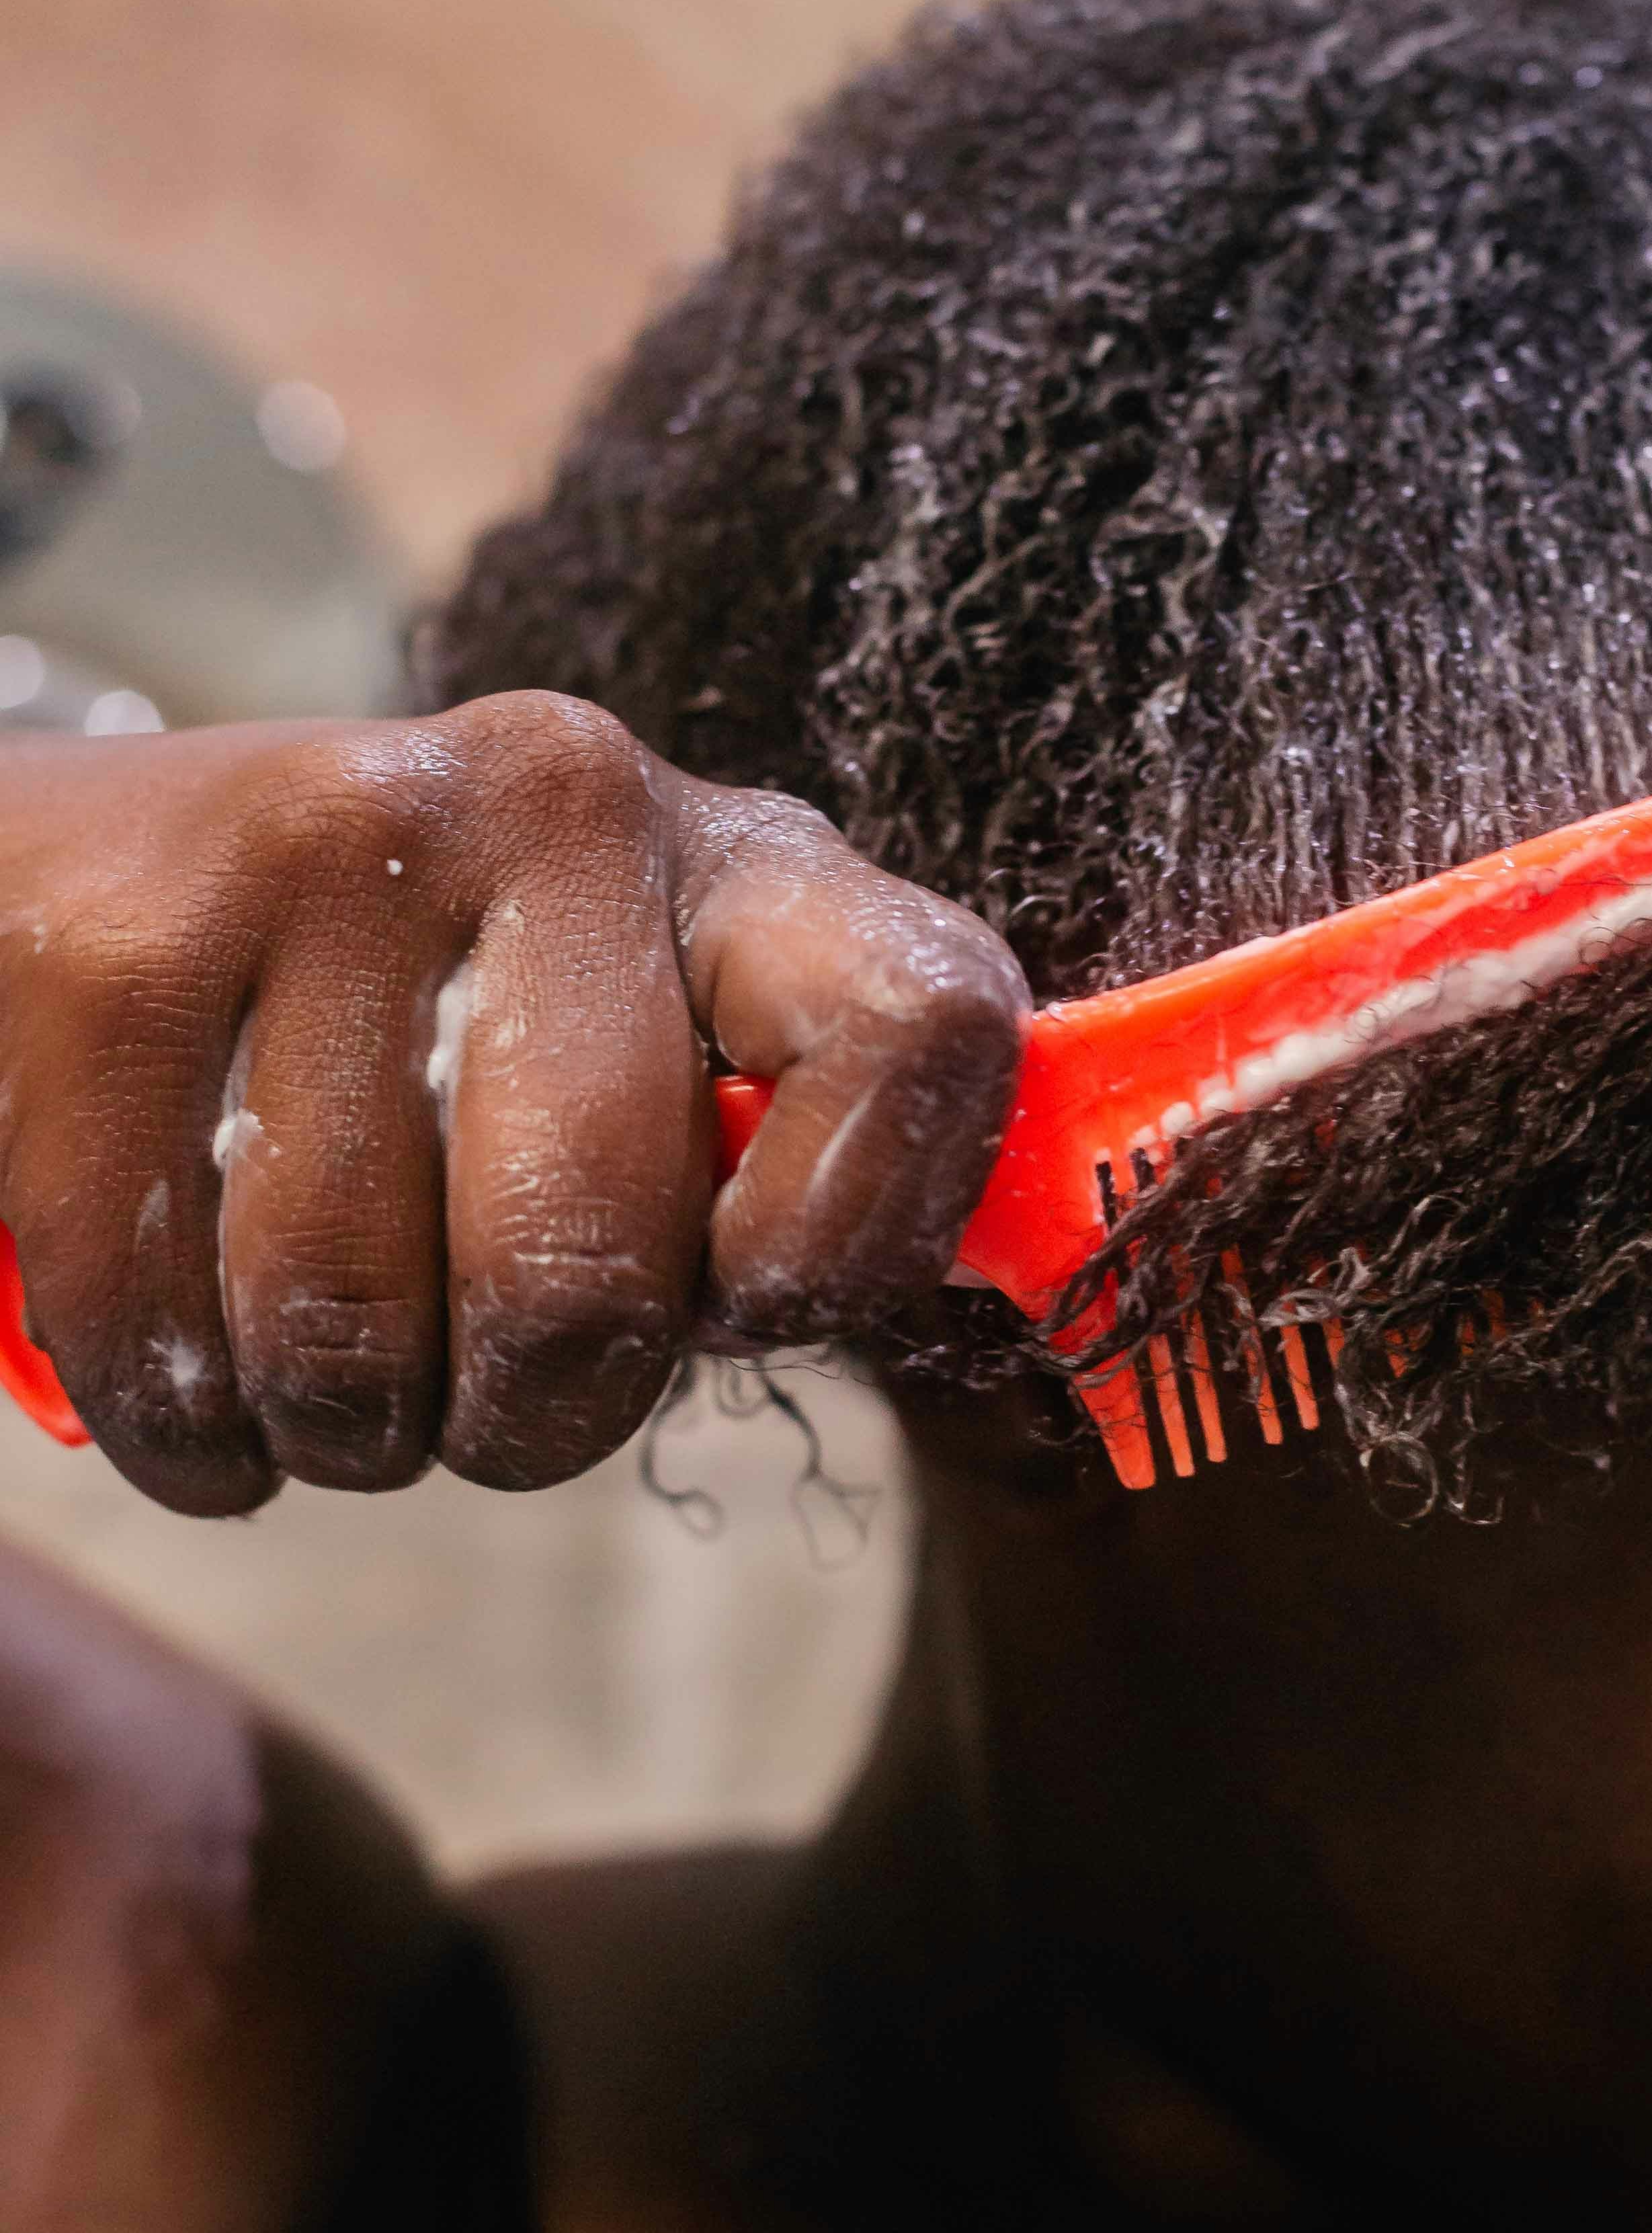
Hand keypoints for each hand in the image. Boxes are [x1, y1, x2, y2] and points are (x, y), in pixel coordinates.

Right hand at [0, 694, 1025, 1513]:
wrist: (71, 873)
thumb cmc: (413, 1023)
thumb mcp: (629, 1042)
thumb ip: (777, 1158)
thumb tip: (980, 1293)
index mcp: (726, 854)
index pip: (926, 1030)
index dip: (856, 1238)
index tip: (748, 1302)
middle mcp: (548, 804)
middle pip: (594, 1269)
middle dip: (535, 1416)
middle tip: (488, 1392)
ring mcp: (320, 852)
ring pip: (357, 1331)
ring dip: (340, 1428)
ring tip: (325, 1358)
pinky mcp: (111, 945)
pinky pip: (160, 1331)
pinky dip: (184, 1427)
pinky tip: (190, 1364)